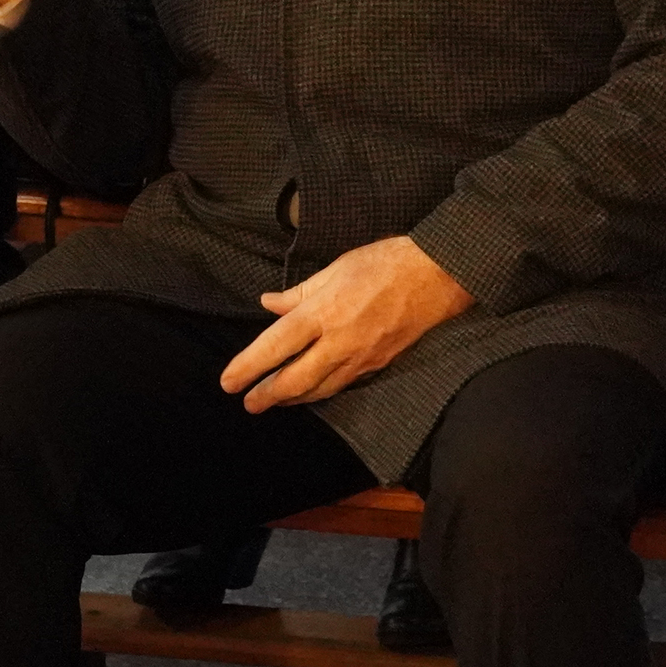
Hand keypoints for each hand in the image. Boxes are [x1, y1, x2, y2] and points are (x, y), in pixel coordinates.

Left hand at [223, 236, 471, 413]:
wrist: (437, 276)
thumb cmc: (385, 263)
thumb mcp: (336, 268)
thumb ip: (300, 292)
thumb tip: (268, 304)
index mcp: (324, 311)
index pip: (276, 345)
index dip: (249, 366)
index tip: (229, 382)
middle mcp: (339, 341)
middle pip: (295, 379)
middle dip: (268, 395)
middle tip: (248, 403)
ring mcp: (360, 357)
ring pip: (320, 389)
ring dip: (293, 399)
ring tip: (274, 401)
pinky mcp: (377, 364)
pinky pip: (342, 384)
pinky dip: (320, 391)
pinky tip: (310, 391)